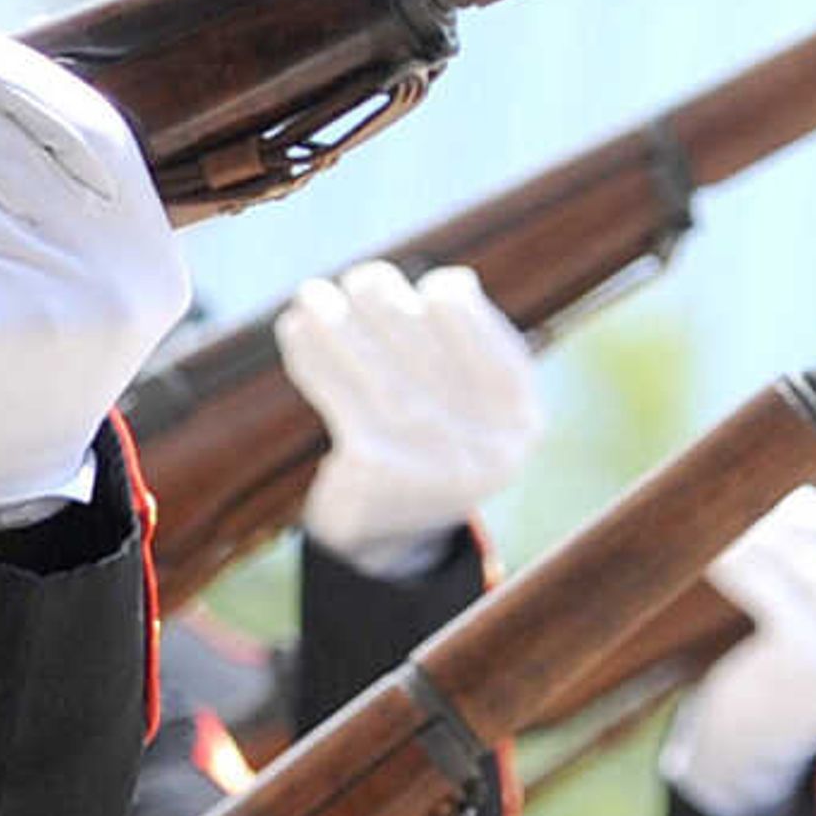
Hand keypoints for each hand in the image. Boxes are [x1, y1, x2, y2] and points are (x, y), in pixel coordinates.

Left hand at [276, 260, 543, 570]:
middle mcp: (484, 440)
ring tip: (310, 294)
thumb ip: (469, 348)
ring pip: (372, 360)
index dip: (443, 297)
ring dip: (333, 318)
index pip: (481, 331)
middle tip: (361, 281)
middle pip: (419, 336)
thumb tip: (453, 281)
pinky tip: (295, 330)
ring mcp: (429, 457)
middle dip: (382, 297)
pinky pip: (334, 389)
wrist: (386, 535)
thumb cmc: (429, 442)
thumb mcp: (470, 405)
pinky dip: (310, 355)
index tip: (422, 290)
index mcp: (520, 418)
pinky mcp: (374, 466)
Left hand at [661, 479, 815, 815]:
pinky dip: (740, 560)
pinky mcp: (801, 652)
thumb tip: (813, 474)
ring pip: (815, 559)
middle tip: (775, 509)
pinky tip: (718, 555)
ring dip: (771, 531)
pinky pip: (770, 584)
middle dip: (812, 513)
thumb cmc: (805, 648)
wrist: (765, 730)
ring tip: (740, 528)